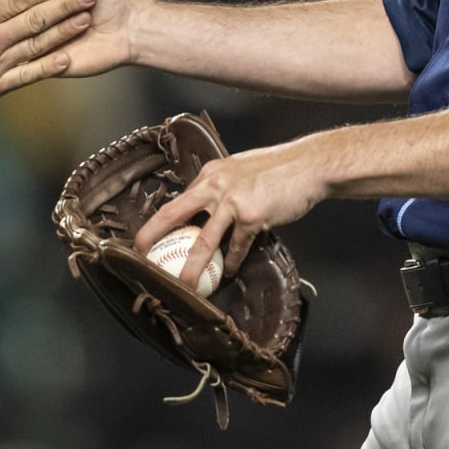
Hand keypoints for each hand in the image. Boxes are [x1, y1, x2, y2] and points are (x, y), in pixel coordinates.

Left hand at [132, 139, 324, 287]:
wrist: (307, 165)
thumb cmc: (277, 169)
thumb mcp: (240, 170)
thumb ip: (222, 186)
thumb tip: (208, 207)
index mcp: (210, 173)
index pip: (180, 199)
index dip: (163, 220)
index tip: (151, 235)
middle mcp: (215, 184)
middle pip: (174, 212)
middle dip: (152, 234)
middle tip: (141, 253)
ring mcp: (232, 200)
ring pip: (203, 240)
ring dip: (192, 266)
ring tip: (184, 283)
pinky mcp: (252, 217)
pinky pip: (236, 246)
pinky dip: (231, 262)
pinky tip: (229, 272)